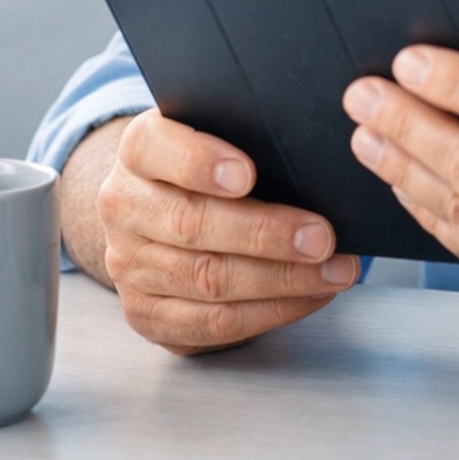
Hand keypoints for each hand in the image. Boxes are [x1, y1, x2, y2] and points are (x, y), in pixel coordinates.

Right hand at [82, 111, 358, 354]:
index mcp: (138, 150)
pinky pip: (213, 323)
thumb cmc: (209, 167)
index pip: (154, 149)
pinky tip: (311, 296)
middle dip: (264, 234)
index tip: (247, 174)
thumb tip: (315, 160)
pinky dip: (271, 311)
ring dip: (281, 280)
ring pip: (207, 279)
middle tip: (322, 237)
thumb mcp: (219, 136)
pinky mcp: (147, 314)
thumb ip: (249, 137)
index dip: (199, 162)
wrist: (161, 213)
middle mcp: (124, 207)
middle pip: (190, 223)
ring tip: (334, 271)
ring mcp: (129, 266)